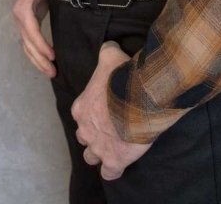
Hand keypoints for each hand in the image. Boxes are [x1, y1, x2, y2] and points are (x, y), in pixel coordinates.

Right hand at [12, 0, 55, 77]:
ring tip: (51, 72)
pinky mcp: (27, 22)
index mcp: (23, 5)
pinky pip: (29, 41)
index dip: (39, 43)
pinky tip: (47, 61)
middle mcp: (19, 14)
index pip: (30, 28)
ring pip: (26, 45)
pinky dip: (36, 53)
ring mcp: (22, 20)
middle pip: (26, 42)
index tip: (52, 55)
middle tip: (53, 72)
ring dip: (37, 60)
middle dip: (39, 59)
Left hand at [71, 41, 151, 180]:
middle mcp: (86, 129)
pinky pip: (109, 173)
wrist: (141, 96)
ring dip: (100, 152)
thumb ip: (105, 53)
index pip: (80, 114)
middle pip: (84, 136)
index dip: (92, 112)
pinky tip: (121, 162)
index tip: (104, 108)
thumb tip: (107, 47)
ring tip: (114, 145)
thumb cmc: (123, 76)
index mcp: (81, 107)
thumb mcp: (110, 55)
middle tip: (110, 126)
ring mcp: (99, 147)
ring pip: (91, 156)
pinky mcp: (114, 160)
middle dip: (94, 133)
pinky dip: (114, 169)